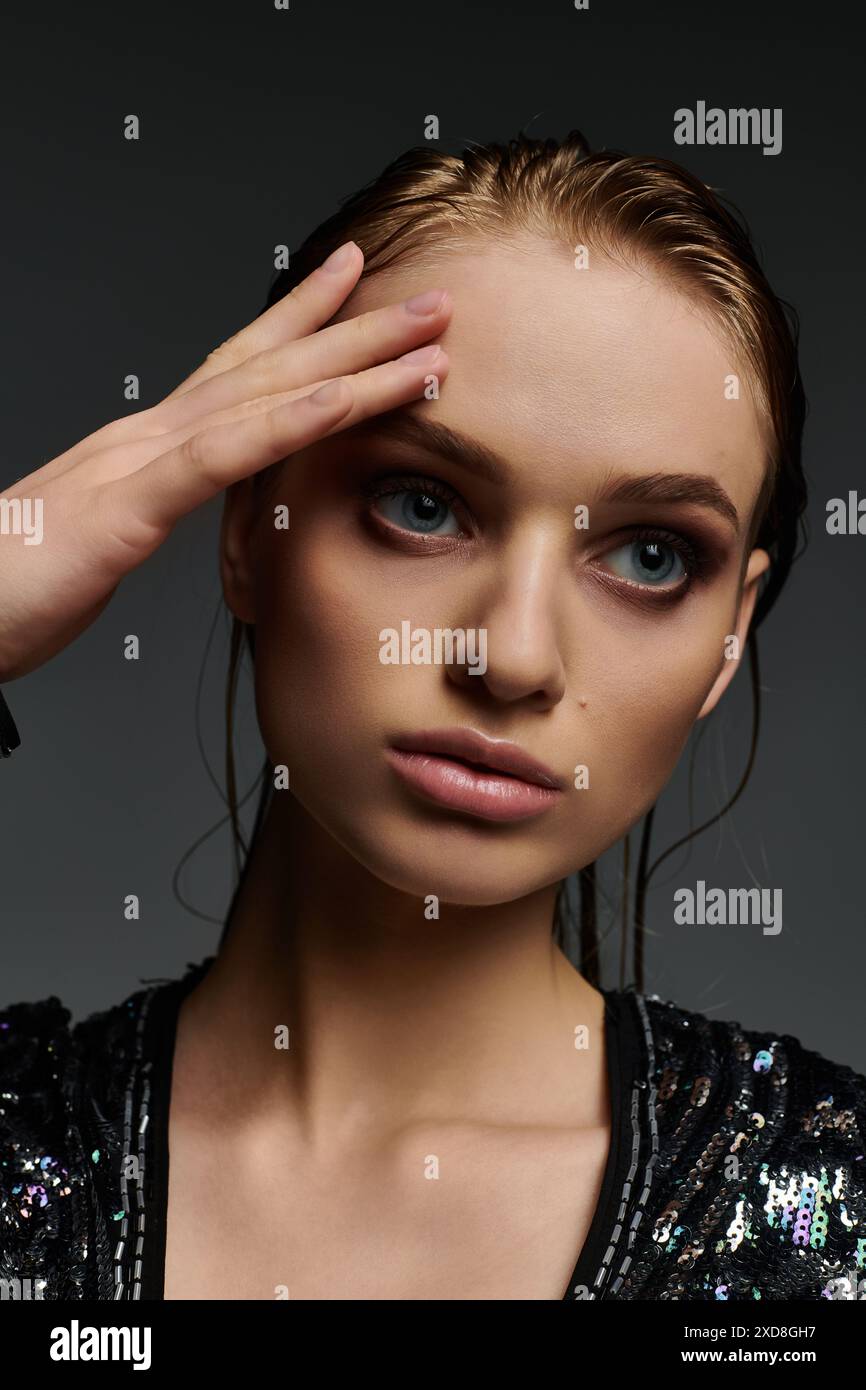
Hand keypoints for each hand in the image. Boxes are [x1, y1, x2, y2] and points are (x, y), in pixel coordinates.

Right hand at [0, 242, 450, 680]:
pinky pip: (218, 457)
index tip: (358, 289)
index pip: (237, 373)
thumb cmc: (7, 588)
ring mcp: (134, 464)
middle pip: (267, 367)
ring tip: (425, 335)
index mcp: (142, 448)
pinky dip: (287, 423)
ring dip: (351, 362)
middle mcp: (144, 436)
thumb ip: (142, 512)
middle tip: (430, 298)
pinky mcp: (122, 508)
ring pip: (262, 397)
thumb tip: (176, 503)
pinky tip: (343, 399)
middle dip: (354, 328)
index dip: (302, 327)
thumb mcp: (97, 543)